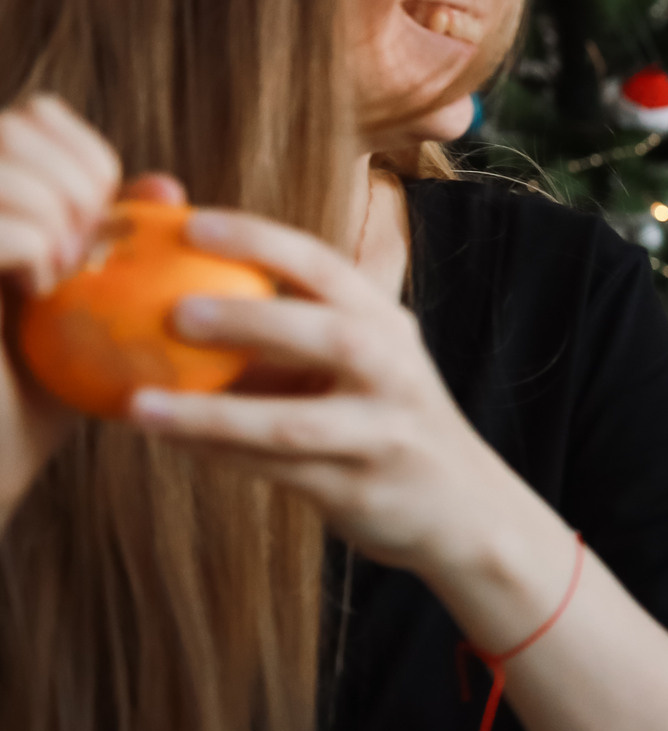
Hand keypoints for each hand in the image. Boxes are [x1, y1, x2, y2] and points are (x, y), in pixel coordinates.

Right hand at [0, 95, 181, 510]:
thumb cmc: (41, 383)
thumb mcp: (96, 303)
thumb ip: (123, 242)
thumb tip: (165, 184)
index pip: (36, 114)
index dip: (85, 159)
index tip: (104, 223)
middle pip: (16, 124)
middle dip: (72, 183)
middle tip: (86, 253)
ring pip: (2, 159)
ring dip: (53, 217)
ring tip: (61, 275)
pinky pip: (3, 228)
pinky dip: (34, 250)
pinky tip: (37, 295)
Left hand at [125, 205, 531, 577]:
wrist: (463, 507)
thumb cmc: (382, 416)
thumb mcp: (363, 356)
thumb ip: (289, 320)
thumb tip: (174, 278)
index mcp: (386, 325)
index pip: (326, 268)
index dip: (261, 241)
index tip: (190, 224)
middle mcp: (395, 373)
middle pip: (330, 336)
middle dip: (251, 320)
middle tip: (173, 312)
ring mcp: (383, 435)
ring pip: (295, 424)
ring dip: (213, 416)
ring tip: (141, 406)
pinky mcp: (362, 491)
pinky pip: (280, 472)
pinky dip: (220, 457)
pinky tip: (171, 444)